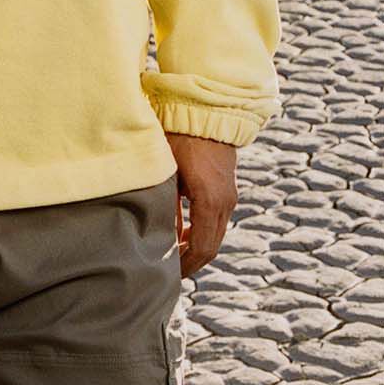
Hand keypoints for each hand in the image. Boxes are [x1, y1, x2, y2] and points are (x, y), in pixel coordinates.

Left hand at [167, 133, 238, 277]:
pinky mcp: (226, 189)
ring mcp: (229, 196)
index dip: (185, 265)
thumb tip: (154, 234)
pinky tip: (180, 234)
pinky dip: (200, 232)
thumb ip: (162, 204)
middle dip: (190, 262)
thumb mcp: (166, 170)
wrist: (208, 111)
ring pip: (215, 235)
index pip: (201, 247)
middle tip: (168, 271)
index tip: (168, 274)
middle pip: (211, 246)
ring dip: (195, 247)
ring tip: (172, 256)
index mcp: (210, 201)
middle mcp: (225, 202)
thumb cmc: (180, 137)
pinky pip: (216, 221)